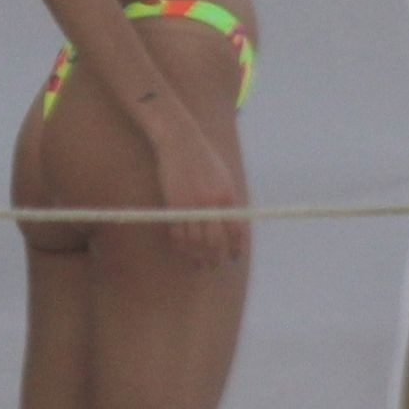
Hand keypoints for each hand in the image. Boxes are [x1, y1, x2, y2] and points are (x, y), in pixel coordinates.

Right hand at [152, 122, 247, 266]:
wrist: (181, 142)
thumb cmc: (205, 159)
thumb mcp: (224, 178)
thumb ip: (228, 202)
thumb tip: (234, 226)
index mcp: (227, 196)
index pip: (235, 230)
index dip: (236, 248)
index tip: (234, 257)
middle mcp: (210, 203)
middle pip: (214, 241)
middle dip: (216, 257)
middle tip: (214, 265)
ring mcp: (190, 204)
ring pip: (194, 242)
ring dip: (197, 257)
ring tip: (199, 264)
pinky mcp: (173, 204)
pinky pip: (177, 233)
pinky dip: (180, 246)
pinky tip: (184, 251)